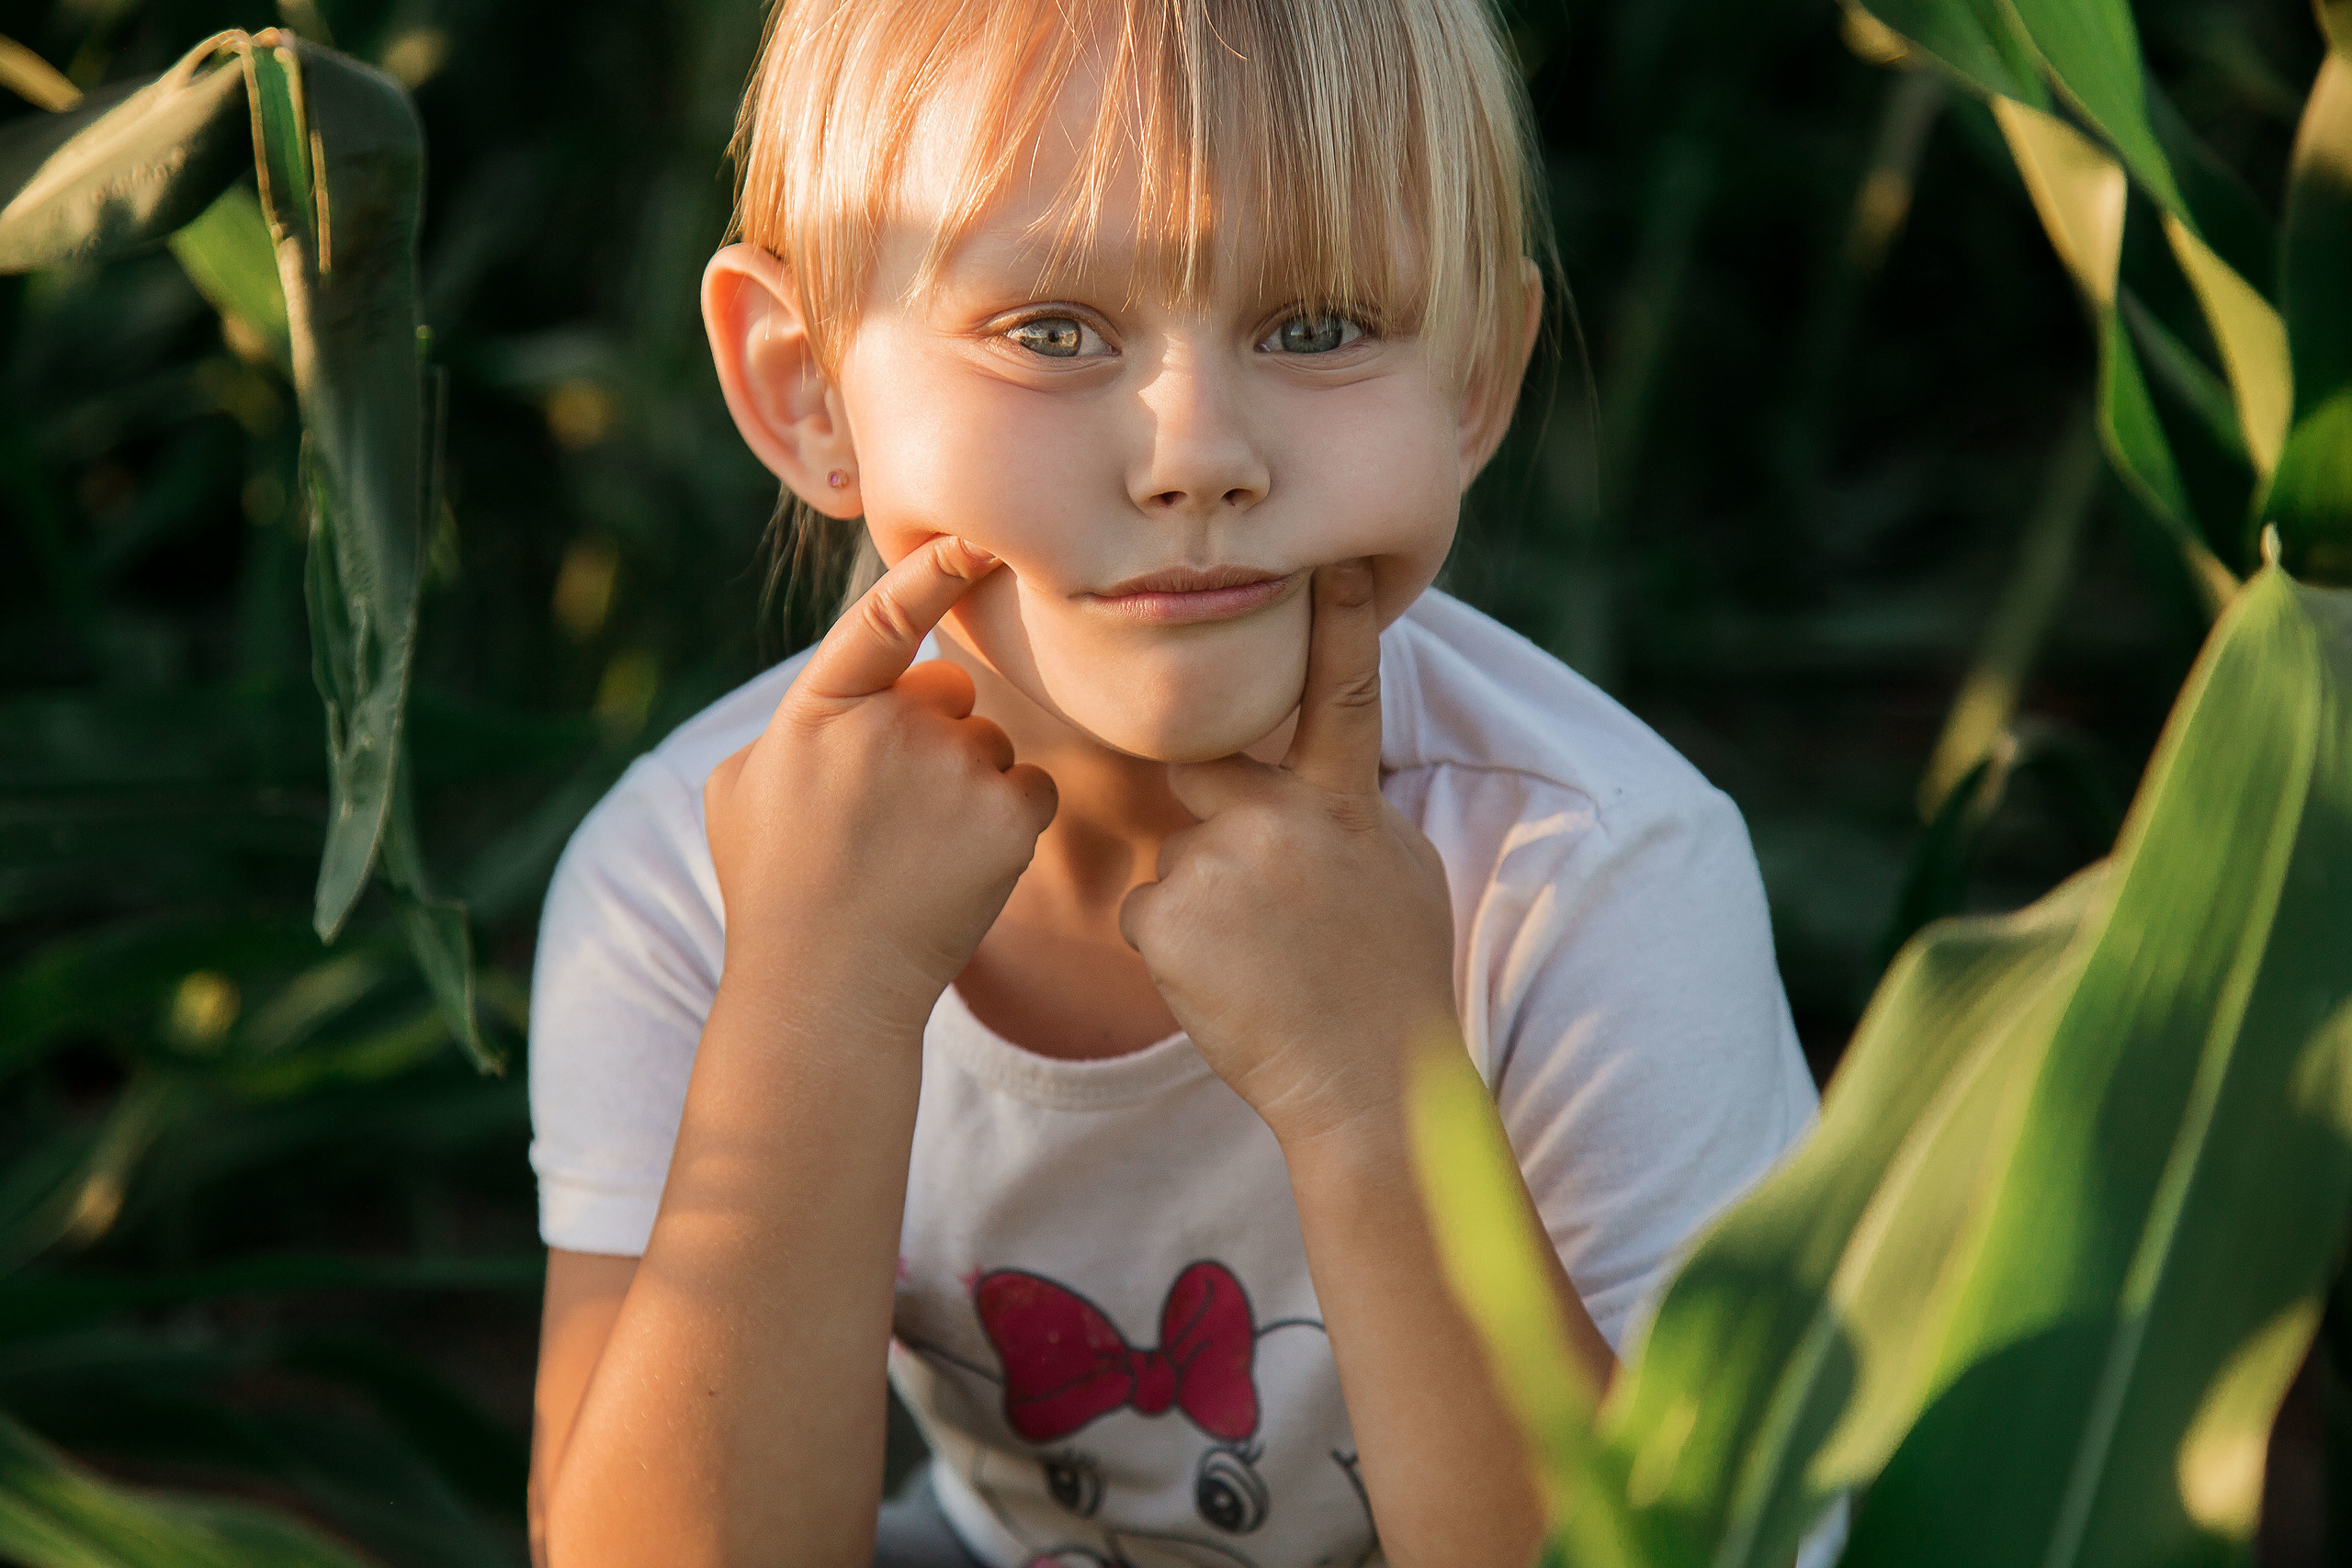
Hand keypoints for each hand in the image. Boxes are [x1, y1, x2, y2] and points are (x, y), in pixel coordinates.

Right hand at [704, 535, 1058, 1033]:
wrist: (823, 992)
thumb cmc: (773, 892)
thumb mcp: (740, 789)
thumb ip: (797, 722)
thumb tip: (859, 688)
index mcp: (817, 711)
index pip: (881, 618)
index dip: (932, 569)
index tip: (975, 536)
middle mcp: (888, 726)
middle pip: (947, 694)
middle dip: (935, 734)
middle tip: (891, 816)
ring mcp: (952, 770)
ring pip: (991, 745)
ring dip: (970, 783)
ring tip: (917, 855)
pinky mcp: (1006, 817)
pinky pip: (1030, 789)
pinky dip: (1008, 821)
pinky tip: (961, 867)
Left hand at [1119, 561, 1455, 1148]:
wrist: (1369, 1086)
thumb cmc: (1393, 979)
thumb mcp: (1399, 871)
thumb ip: (1349, 808)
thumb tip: (1321, 770)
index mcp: (1345, 803)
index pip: (1340, 691)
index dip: (1336, 619)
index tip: (1328, 556)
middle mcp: (1278, 818)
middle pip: (1205, 773)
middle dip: (1217, 816)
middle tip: (1265, 895)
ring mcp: (1216, 865)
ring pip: (1179, 857)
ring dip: (1203, 903)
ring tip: (1260, 964)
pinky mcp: (1163, 916)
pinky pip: (1151, 912)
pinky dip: (1176, 948)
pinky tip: (1227, 985)